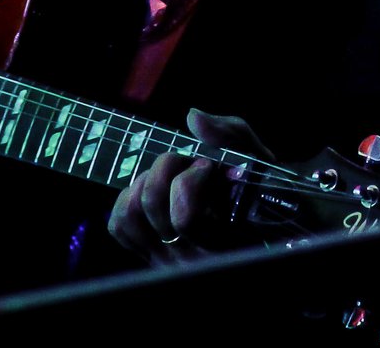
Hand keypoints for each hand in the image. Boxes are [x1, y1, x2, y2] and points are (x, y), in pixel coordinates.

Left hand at [107, 108, 267, 258]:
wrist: (259, 225)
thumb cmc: (257, 190)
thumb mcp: (255, 159)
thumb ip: (230, 135)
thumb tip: (193, 118)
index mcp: (222, 241)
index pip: (185, 217)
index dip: (190, 180)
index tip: (208, 166)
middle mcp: (191, 257)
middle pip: (152, 202)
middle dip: (167, 166)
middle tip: (189, 164)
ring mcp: (168, 260)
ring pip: (131, 212)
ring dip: (146, 182)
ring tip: (170, 178)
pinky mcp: (149, 256)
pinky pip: (120, 226)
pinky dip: (129, 200)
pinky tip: (153, 193)